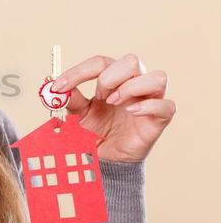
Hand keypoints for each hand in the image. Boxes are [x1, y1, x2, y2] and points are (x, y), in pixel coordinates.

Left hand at [52, 54, 174, 162]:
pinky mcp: (159, 120)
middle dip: (110, 76)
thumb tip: (54, 85)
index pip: (101, 62)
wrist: (104, 160)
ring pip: (157, 77)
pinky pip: (167, 106)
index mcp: (112, 80)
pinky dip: (149, 106)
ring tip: (113, 103)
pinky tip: (131, 113)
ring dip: (131, 87)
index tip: (58, 86)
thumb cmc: (93, 133)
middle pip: (132, 61)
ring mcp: (149, 101)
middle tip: (99, 96)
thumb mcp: (76, 115)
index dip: (79, 72)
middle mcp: (133, 85)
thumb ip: (69, 99)